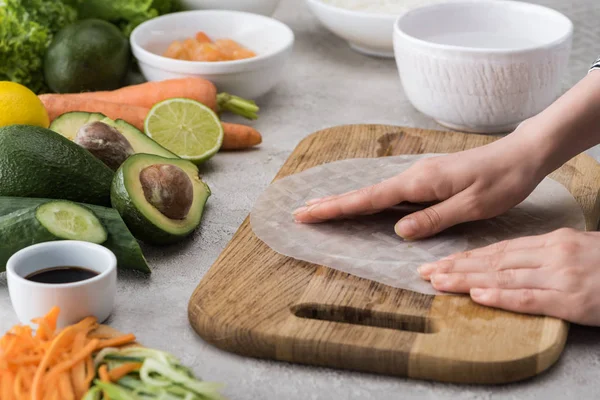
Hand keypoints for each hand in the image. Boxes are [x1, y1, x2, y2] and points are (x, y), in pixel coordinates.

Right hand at [293, 128, 549, 239]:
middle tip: (300, 212)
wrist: (522, 155)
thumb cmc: (502, 181)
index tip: (307, 213)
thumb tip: (399, 231)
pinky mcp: (427, 181)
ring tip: (320, 209)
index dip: (336, 208)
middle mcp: (413, 177)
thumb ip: (434, 218)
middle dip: (331, 203)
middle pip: (364, 193)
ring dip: (346, 201)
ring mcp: (419, 177)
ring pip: (375, 193)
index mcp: (420, 182)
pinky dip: (369, 201)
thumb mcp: (473, 206)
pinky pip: (390, 194)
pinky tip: (362, 205)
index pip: (369, 199)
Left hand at [418, 228, 599, 325]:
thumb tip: (509, 261)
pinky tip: (477, 295)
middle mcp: (552, 253)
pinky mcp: (572, 298)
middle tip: (426, 272)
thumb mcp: (577, 249)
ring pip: (504, 276)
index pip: (499, 249)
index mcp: (551, 241)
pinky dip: (501, 296)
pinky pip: (530, 297)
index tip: (441, 261)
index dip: (467, 256)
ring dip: (467, 280)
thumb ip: (544, 253)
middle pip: (494, 260)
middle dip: (457, 266)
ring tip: (439, 282)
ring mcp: (561, 275)